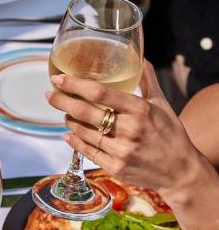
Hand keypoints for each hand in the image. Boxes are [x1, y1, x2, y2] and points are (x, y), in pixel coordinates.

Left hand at [46, 62, 212, 194]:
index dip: (75, 84)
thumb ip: (147, 81)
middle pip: (84, 112)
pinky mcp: (114, 167)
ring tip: (65, 113)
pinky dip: (73, 141)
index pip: (100, 93)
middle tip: (49, 95)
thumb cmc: (170, 133)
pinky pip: (86, 151)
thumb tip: (140, 58)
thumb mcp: (162, 104)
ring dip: (69, 121)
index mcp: (139, 110)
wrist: (180, 171)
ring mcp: (120, 150)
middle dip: (62, 101)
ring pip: (82, 131)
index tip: (58, 78)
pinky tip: (68, 134)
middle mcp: (129, 129)